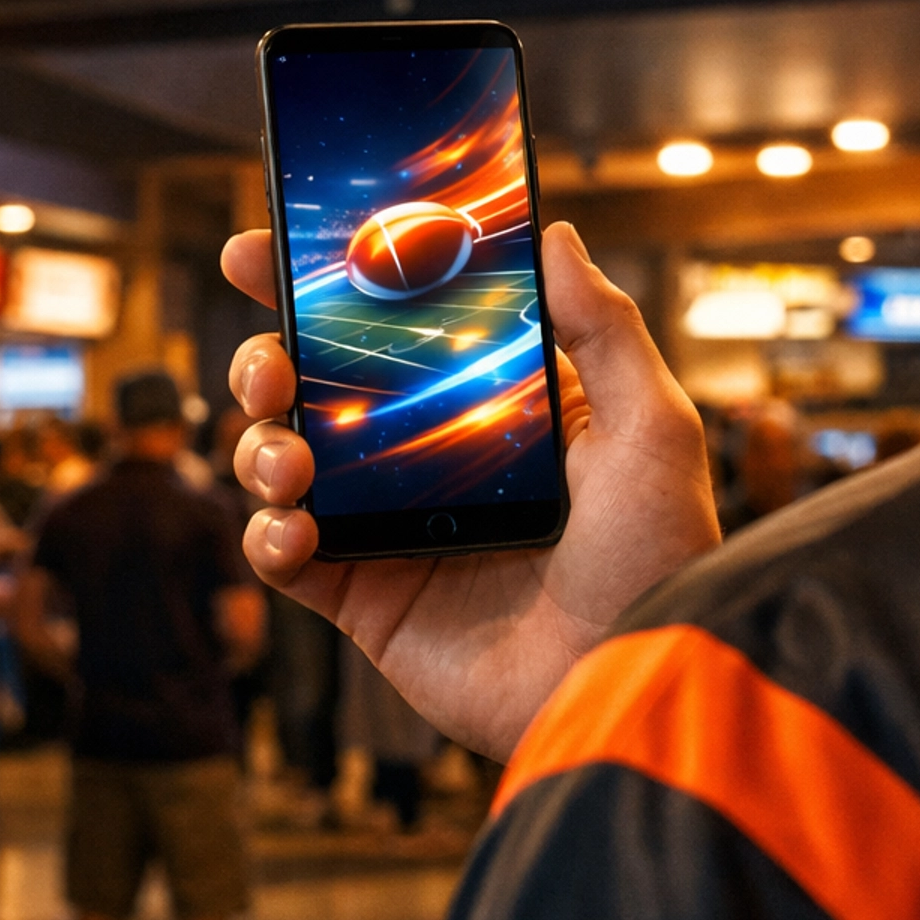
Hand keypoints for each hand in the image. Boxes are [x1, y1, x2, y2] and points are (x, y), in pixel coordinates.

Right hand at [221, 221, 719, 760]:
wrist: (630, 684)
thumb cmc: (659, 558)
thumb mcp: (652, 428)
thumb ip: (604, 328)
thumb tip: (556, 235)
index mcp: (494, 405)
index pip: (398, 324)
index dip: (326, 284)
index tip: (269, 247)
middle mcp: (433, 458)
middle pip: (319, 385)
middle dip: (268, 358)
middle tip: (269, 360)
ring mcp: (393, 528)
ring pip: (285, 459)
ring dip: (260, 444)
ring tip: (288, 459)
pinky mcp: (366, 598)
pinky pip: (283, 555)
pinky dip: (267, 533)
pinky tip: (296, 528)